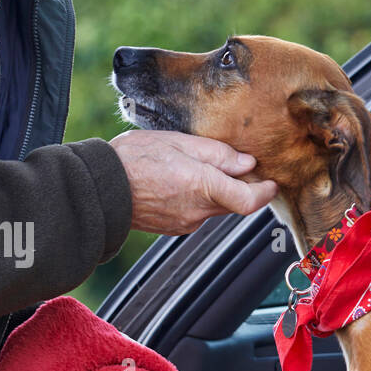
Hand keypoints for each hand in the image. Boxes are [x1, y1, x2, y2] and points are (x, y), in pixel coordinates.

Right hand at [108, 130, 277, 235]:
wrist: (99, 188)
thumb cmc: (132, 160)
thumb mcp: (178, 142)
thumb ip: (217, 154)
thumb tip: (245, 164)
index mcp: (203, 187)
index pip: (249, 200)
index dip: (265, 192)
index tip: (271, 183)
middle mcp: (197, 211)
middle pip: (233, 203)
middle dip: (239, 187)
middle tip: (236, 166)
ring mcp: (184, 223)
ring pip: (213, 208)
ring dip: (214, 192)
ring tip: (196, 168)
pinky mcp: (171, 228)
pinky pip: (194, 213)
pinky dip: (196, 199)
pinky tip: (178, 182)